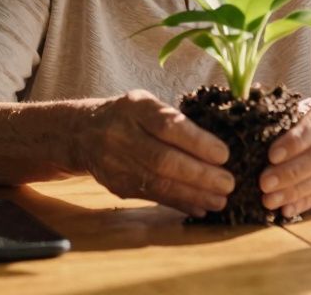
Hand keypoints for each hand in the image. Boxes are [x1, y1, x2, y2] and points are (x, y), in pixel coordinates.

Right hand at [78, 89, 233, 216]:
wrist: (82, 132)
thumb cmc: (128, 115)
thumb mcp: (147, 103)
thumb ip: (174, 120)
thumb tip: (216, 147)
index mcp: (135, 107)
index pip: (167, 125)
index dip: (197, 142)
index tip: (224, 154)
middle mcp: (122, 135)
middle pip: (163, 160)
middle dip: (200, 175)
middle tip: (228, 183)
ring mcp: (116, 163)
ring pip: (158, 183)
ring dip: (193, 194)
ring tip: (219, 200)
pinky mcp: (117, 185)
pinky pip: (152, 197)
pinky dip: (179, 203)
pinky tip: (200, 207)